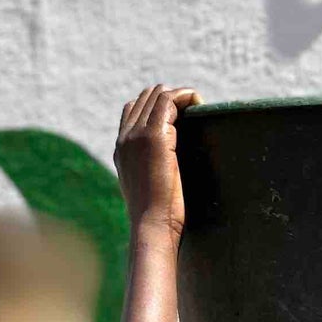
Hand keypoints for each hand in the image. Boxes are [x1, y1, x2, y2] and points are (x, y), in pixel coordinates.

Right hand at [115, 86, 200, 240]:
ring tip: (199, 106)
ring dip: (182, 95)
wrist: (152, 226)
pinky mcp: (154, 136)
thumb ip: (153, 169)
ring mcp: (137, 135)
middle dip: (173, 98)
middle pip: (146, 97)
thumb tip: (172, 164)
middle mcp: (125, 138)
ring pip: (158, 94)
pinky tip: (200, 104)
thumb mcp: (150, 188)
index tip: (182, 116)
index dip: (159, 106)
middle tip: (195, 111)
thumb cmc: (158, 217)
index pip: (134, 109)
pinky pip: (169, 100)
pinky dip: (186, 96)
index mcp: (121, 149)